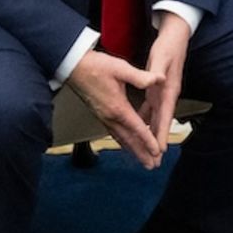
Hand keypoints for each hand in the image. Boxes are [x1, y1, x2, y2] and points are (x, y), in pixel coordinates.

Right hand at [67, 45, 167, 168]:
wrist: (73, 66)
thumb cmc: (95, 66)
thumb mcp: (120, 68)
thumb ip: (140, 76)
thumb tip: (159, 79)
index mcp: (117, 107)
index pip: (137, 128)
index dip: (148, 140)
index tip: (157, 151)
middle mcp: (110, 117)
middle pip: (129, 140)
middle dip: (141, 153)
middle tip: (152, 165)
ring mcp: (103, 117)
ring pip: (121, 138)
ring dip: (133, 150)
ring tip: (143, 160)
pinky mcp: (100, 114)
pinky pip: (114, 133)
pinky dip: (123, 142)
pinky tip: (127, 144)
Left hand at [139, 11, 192, 142]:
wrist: (176, 36)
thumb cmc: (169, 46)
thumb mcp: (161, 56)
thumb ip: (157, 71)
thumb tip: (157, 80)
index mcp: (169, 89)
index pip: (165, 115)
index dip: (162, 133)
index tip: (159, 149)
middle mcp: (168, 95)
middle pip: (162, 123)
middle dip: (158, 141)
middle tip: (154, 161)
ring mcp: (163, 94)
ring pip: (156, 119)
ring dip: (152, 134)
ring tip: (147, 151)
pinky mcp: (158, 90)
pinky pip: (150, 110)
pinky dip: (145, 121)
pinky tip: (139, 128)